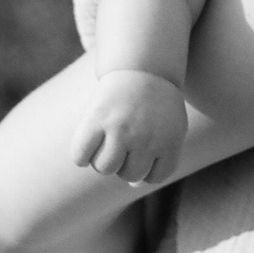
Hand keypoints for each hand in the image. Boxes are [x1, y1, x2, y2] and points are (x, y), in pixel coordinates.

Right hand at [68, 69, 187, 185]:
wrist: (143, 67)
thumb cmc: (158, 103)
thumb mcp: (172, 128)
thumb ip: (161, 159)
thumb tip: (133, 186)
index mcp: (169, 141)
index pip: (154, 177)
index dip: (147, 167)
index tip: (146, 147)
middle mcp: (146, 138)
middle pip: (128, 174)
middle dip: (126, 161)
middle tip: (127, 136)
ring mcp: (121, 128)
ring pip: (104, 168)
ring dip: (103, 157)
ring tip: (109, 137)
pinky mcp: (97, 119)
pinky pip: (80, 156)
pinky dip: (81, 154)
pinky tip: (90, 138)